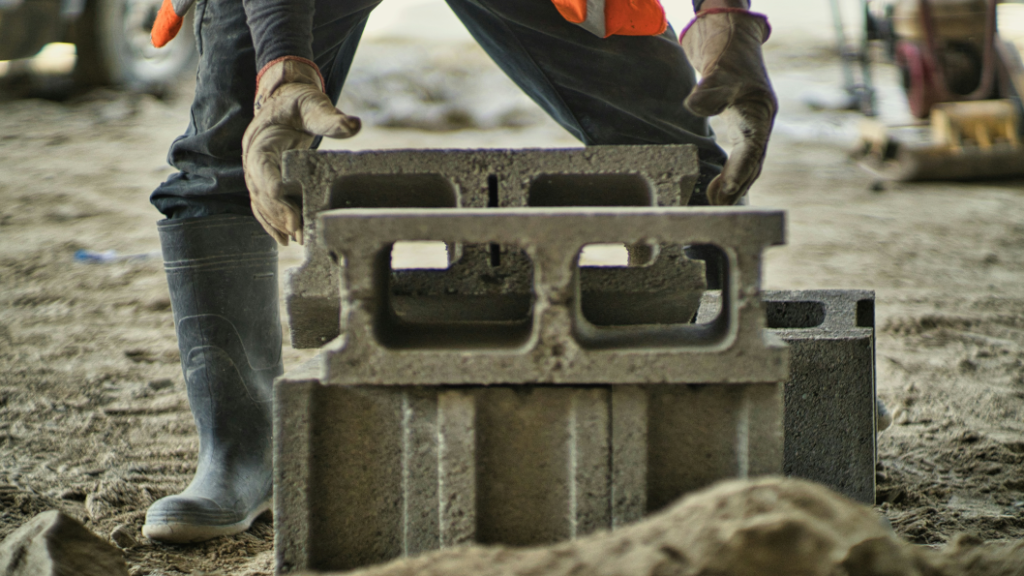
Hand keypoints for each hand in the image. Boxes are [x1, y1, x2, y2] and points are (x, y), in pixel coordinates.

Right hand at [242, 58, 360, 244]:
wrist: (285, 98)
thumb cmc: (299, 101)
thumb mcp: (313, 104)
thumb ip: (330, 118)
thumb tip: (354, 125)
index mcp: (261, 140)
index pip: (262, 171)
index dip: (275, 195)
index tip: (292, 216)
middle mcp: (253, 157)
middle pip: (260, 192)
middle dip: (278, 215)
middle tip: (299, 233)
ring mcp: (255, 170)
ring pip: (260, 202)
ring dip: (276, 223)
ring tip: (297, 240)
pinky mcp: (263, 177)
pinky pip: (262, 203)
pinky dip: (272, 222)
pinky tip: (285, 239)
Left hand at [680, 10, 775, 205]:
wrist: (733, 42)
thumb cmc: (729, 55)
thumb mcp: (719, 69)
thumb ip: (709, 89)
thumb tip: (694, 106)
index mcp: (760, 112)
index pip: (752, 147)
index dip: (741, 169)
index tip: (729, 187)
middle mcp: (760, 123)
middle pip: (753, 161)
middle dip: (738, 185)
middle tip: (719, 206)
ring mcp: (753, 126)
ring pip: (748, 162)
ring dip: (735, 184)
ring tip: (717, 202)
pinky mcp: (742, 128)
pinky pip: (740, 157)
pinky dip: (731, 174)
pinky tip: (718, 187)